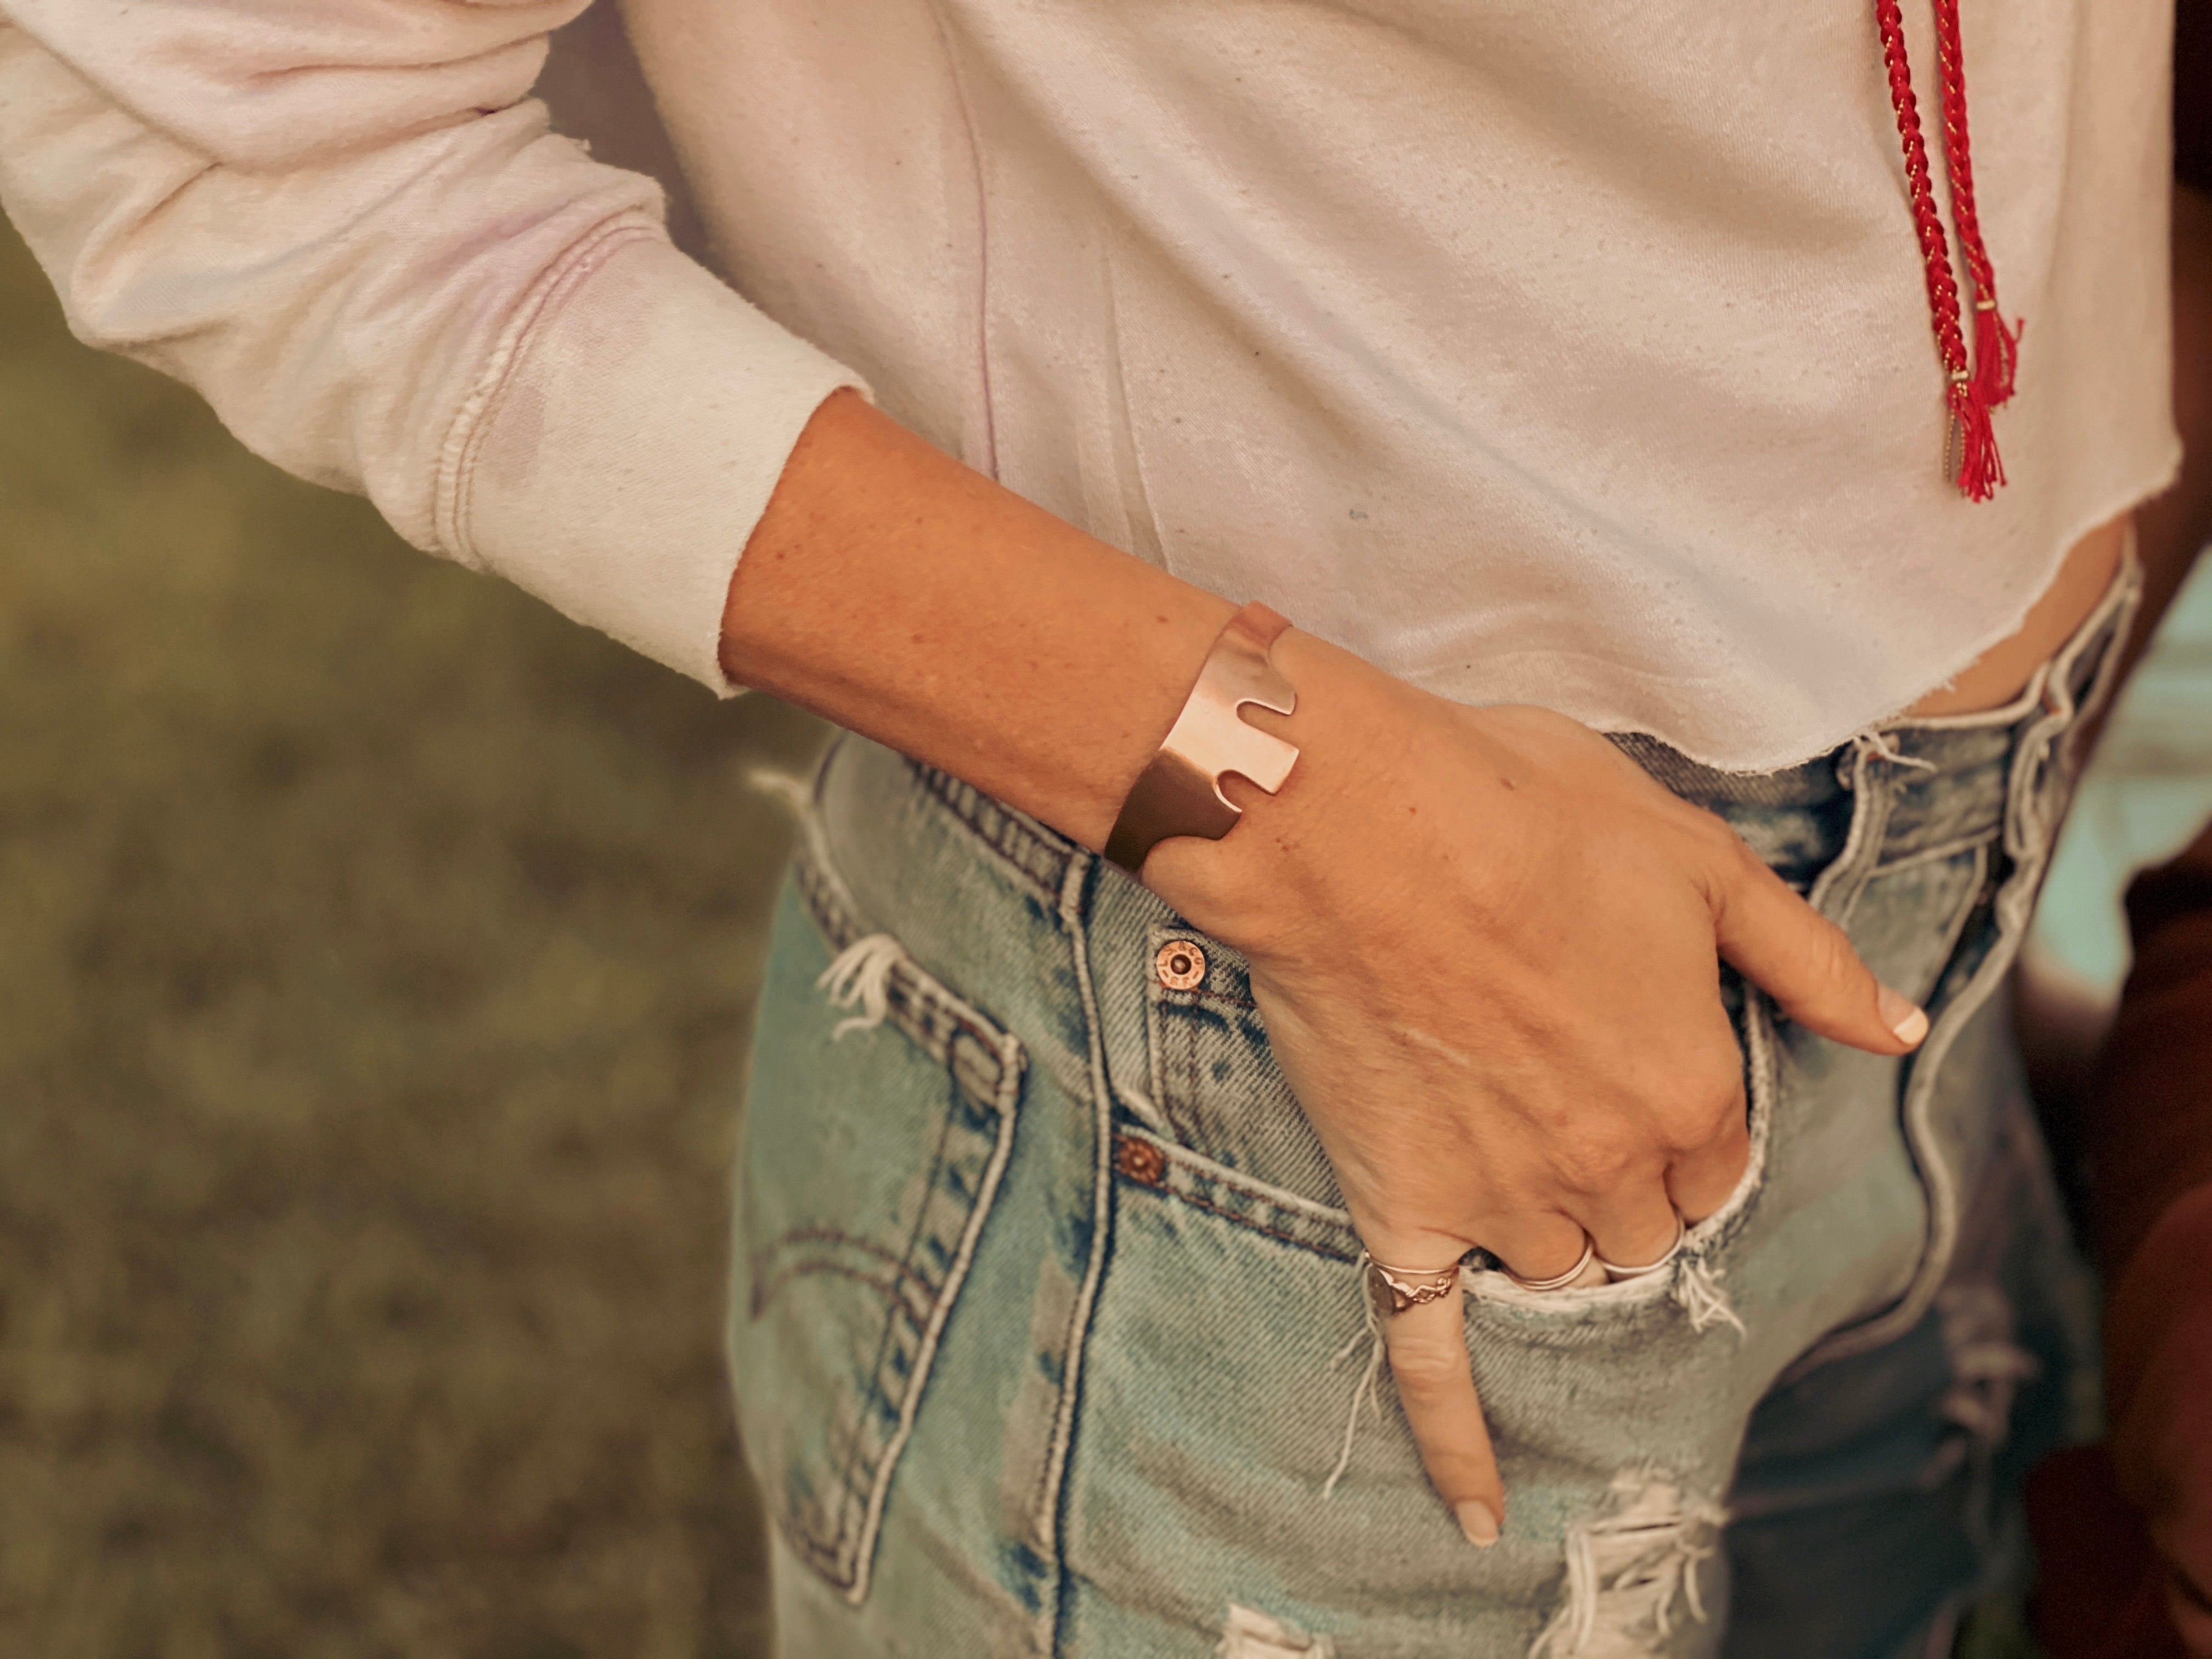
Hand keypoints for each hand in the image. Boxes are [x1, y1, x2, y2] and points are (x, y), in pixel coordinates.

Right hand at [1143, 630, 1926, 1544]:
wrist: (1354, 825)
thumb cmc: (1526, 813)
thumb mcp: (1699, 858)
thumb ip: (1805, 959)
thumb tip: (1896, 1030)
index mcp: (1694, 1090)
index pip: (1715, 1164)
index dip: (1678, 1116)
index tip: (1628, 1060)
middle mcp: (1611, 1170)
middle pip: (1641, 1226)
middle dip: (1621, 1181)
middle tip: (1563, 1101)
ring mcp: (1503, 1204)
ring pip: (1557, 1271)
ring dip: (1552, 1238)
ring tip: (1509, 1168)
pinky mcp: (1403, 1215)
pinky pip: (1433, 1352)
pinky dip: (1460, 1437)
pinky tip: (1482, 1507)